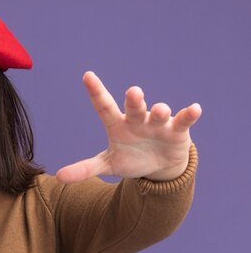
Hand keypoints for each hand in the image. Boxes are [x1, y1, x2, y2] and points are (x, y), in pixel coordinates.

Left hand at [56, 71, 200, 182]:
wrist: (158, 166)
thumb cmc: (131, 158)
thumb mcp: (107, 165)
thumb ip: (84, 169)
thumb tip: (58, 177)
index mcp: (117, 125)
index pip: (104, 106)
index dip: (96, 92)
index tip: (87, 76)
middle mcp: (137, 119)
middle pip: (134, 107)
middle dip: (135, 99)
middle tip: (133, 92)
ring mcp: (158, 123)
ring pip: (159, 112)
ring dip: (159, 110)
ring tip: (159, 111)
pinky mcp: (177, 131)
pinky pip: (184, 120)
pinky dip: (189, 115)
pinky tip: (194, 109)